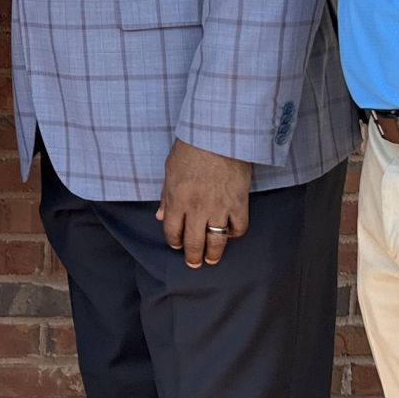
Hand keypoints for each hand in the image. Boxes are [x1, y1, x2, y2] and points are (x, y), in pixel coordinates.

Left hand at [157, 141, 251, 267]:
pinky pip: (238, 228)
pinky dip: (234, 233)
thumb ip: (165, 195)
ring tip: (212, 259)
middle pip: (193, 242)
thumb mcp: (170, 169)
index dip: (174, 241)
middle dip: (192, 256)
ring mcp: (219, 207)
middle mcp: (196, 208)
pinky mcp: (239, 203)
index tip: (176, 245)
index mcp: (176, 199)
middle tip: (194, 263)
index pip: (172, 230)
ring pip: (215, 241)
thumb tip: (159, 215)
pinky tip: (230, 234)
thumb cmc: (191, 147)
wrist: (219, 134)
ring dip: (213, 254)